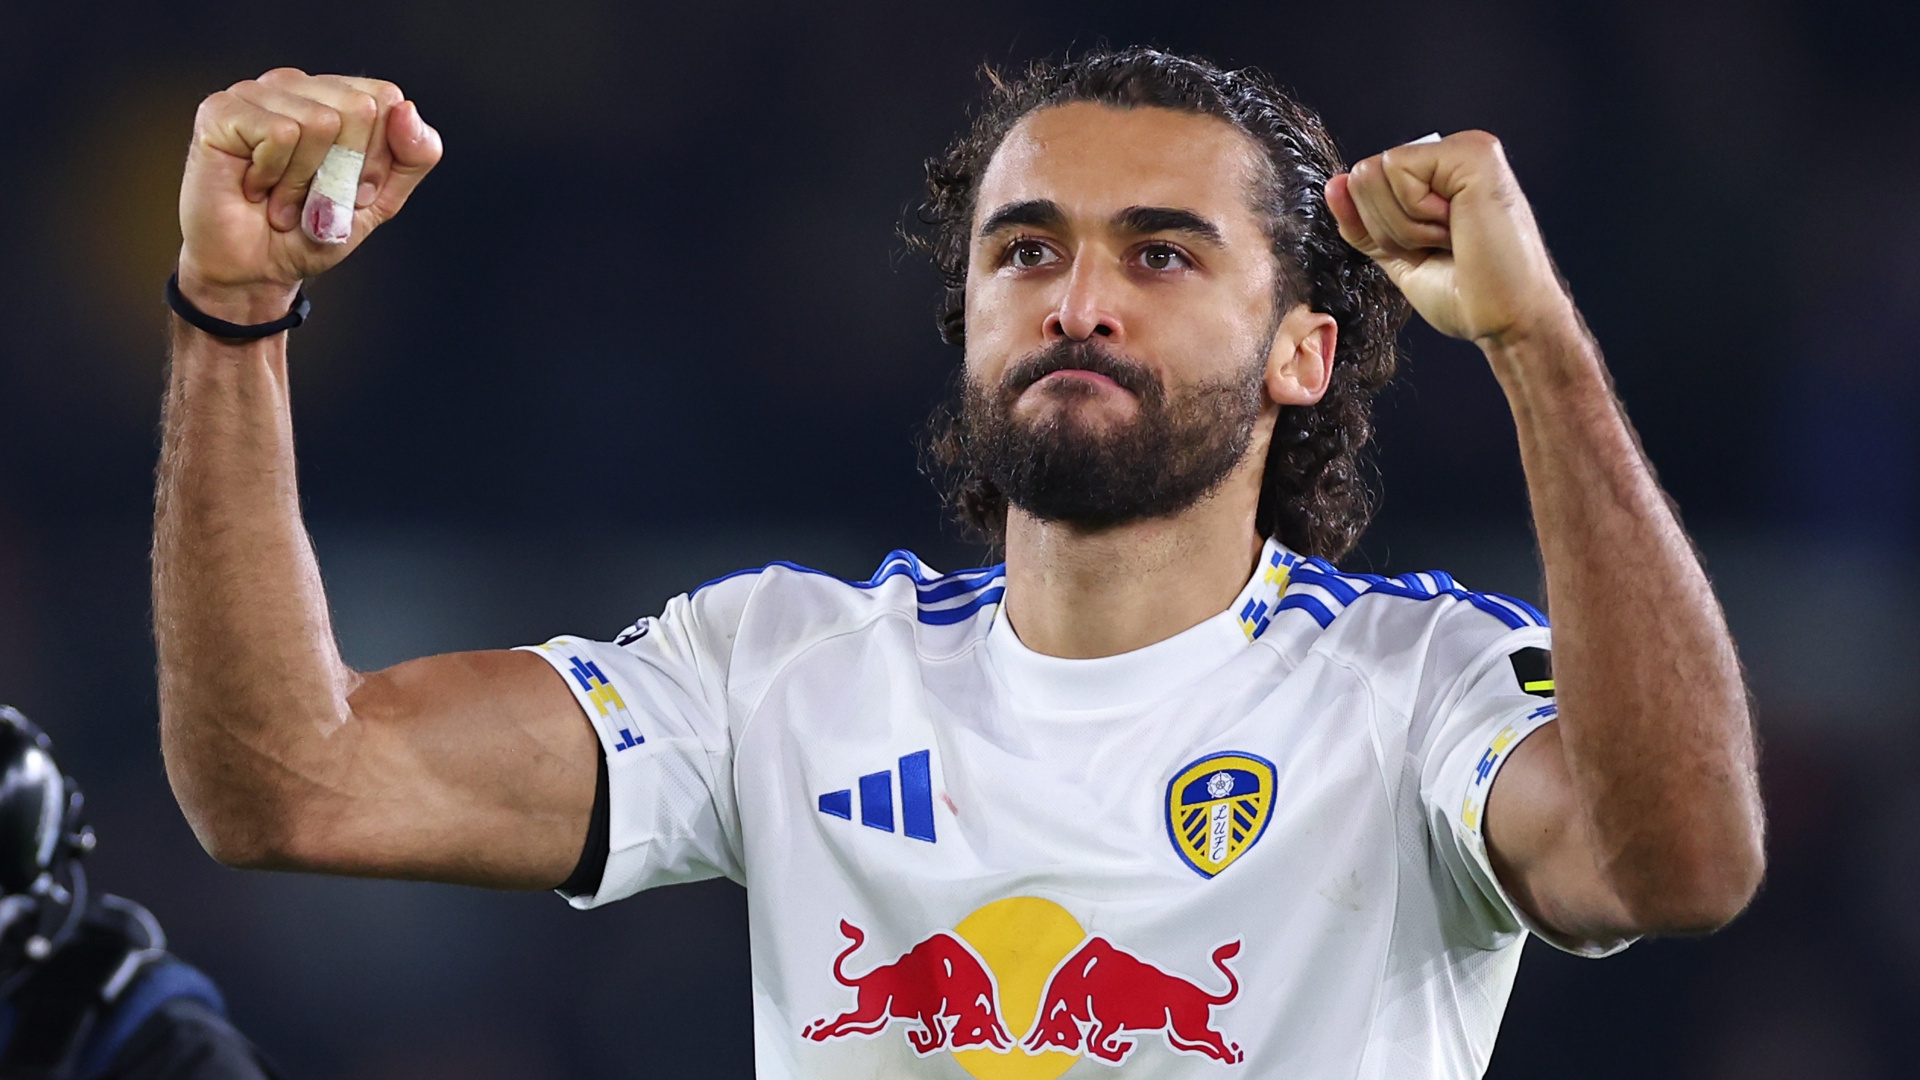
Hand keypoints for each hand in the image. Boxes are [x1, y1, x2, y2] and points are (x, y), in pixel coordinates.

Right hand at [176, 69, 441, 322]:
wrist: (257, 270)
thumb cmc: (311, 231)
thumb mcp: (382, 200)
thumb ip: (412, 157)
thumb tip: (406, 108)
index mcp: (336, 97)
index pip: (387, 99)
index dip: (377, 158)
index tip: (352, 190)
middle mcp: (297, 86)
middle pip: (358, 107)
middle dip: (345, 171)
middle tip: (314, 197)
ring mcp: (257, 92)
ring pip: (320, 122)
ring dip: (306, 181)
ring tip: (283, 197)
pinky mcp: (222, 110)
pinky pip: (280, 133)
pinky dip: (275, 176)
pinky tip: (257, 188)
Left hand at [1326, 131, 1572, 348]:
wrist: (1505, 319)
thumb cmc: (1467, 294)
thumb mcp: (1399, 255)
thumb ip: (1364, 222)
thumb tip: (1334, 184)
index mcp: (1440, 176)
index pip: (1365, 184)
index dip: (1379, 229)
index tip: (1429, 250)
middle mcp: (1453, 155)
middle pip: (1363, 175)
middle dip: (1388, 226)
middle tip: (1442, 245)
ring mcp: (1464, 149)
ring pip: (1373, 173)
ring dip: (1403, 225)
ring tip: (1452, 237)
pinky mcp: (1472, 153)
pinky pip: (1397, 171)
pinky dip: (1415, 214)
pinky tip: (1456, 226)